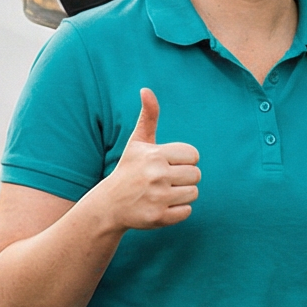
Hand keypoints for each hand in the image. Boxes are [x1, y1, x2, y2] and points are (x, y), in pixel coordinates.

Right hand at [96, 88, 200, 230]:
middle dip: (184, 178)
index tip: (167, 164)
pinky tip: (160, 206)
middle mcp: (156, 175)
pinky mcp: (159, 217)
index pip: (193, 155)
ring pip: (193, 193)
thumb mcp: (137, 143)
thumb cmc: (129, 169)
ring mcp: (157, 197)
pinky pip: (187, 212)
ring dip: (182, 194)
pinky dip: (177, 211)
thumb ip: (148, 117)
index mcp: (155, 155)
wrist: (109, 205)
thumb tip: (146, 90)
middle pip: (196, 175)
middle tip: (165, 180)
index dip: (183, 160)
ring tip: (163, 193)